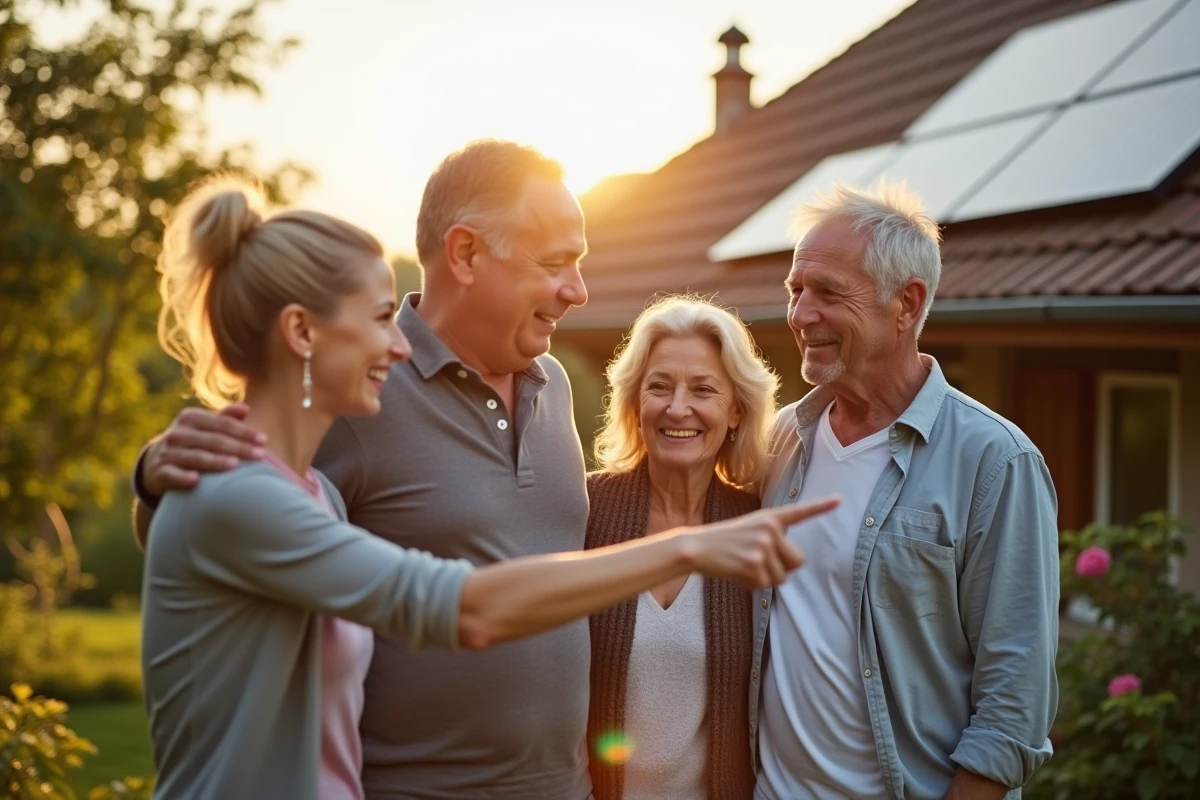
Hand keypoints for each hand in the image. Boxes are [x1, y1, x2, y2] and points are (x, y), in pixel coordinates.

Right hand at [142, 404, 266, 496]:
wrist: (155, 463)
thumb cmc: (191, 443)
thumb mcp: (204, 427)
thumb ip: (225, 418)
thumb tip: (247, 409)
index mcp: (190, 418)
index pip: (223, 424)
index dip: (244, 432)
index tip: (264, 441)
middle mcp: (178, 433)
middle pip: (214, 440)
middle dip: (239, 447)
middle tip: (260, 456)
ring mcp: (167, 453)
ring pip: (196, 457)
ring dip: (216, 461)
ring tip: (235, 465)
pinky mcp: (159, 472)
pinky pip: (172, 475)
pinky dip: (183, 477)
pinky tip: (196, 481)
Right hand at [685, 496, 838, 589]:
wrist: (695, 547)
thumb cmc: (723, 543)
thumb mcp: (750, 532)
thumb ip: (772, 543)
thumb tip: (787, 573)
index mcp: (770, 517)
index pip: (800, 512)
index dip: (821, 506)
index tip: (840, 500)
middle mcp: (770, 529)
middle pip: (798, 561)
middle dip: (782, 568)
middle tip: (757, 562)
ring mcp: (763, 546)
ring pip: (781, 577)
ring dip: (764, 578)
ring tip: (742, 565)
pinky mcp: (754, 564)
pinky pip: (764, 585)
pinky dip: (751, 585)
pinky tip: (736, 572)